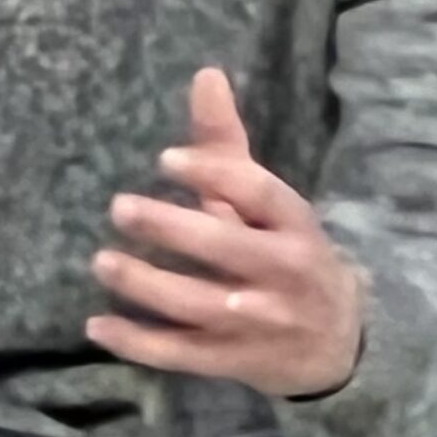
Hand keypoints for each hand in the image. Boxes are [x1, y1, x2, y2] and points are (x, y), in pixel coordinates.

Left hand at [87, 70, 364, 400]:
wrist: (338, 344)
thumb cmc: (288, 256)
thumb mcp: (269, 206)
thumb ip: (228, 147)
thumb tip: (205, 75)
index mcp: (295, 225)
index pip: (260, 194)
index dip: (214, 174)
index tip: (165, 159)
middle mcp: (282, 273)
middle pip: (226, 249)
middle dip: (171, 228)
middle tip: (119, 207)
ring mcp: (258, 323)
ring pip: (197, 305)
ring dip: (146, 285)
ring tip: (102, 261)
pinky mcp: (234, 361)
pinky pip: (181, 354)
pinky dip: (139, 343)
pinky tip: (98, 325)